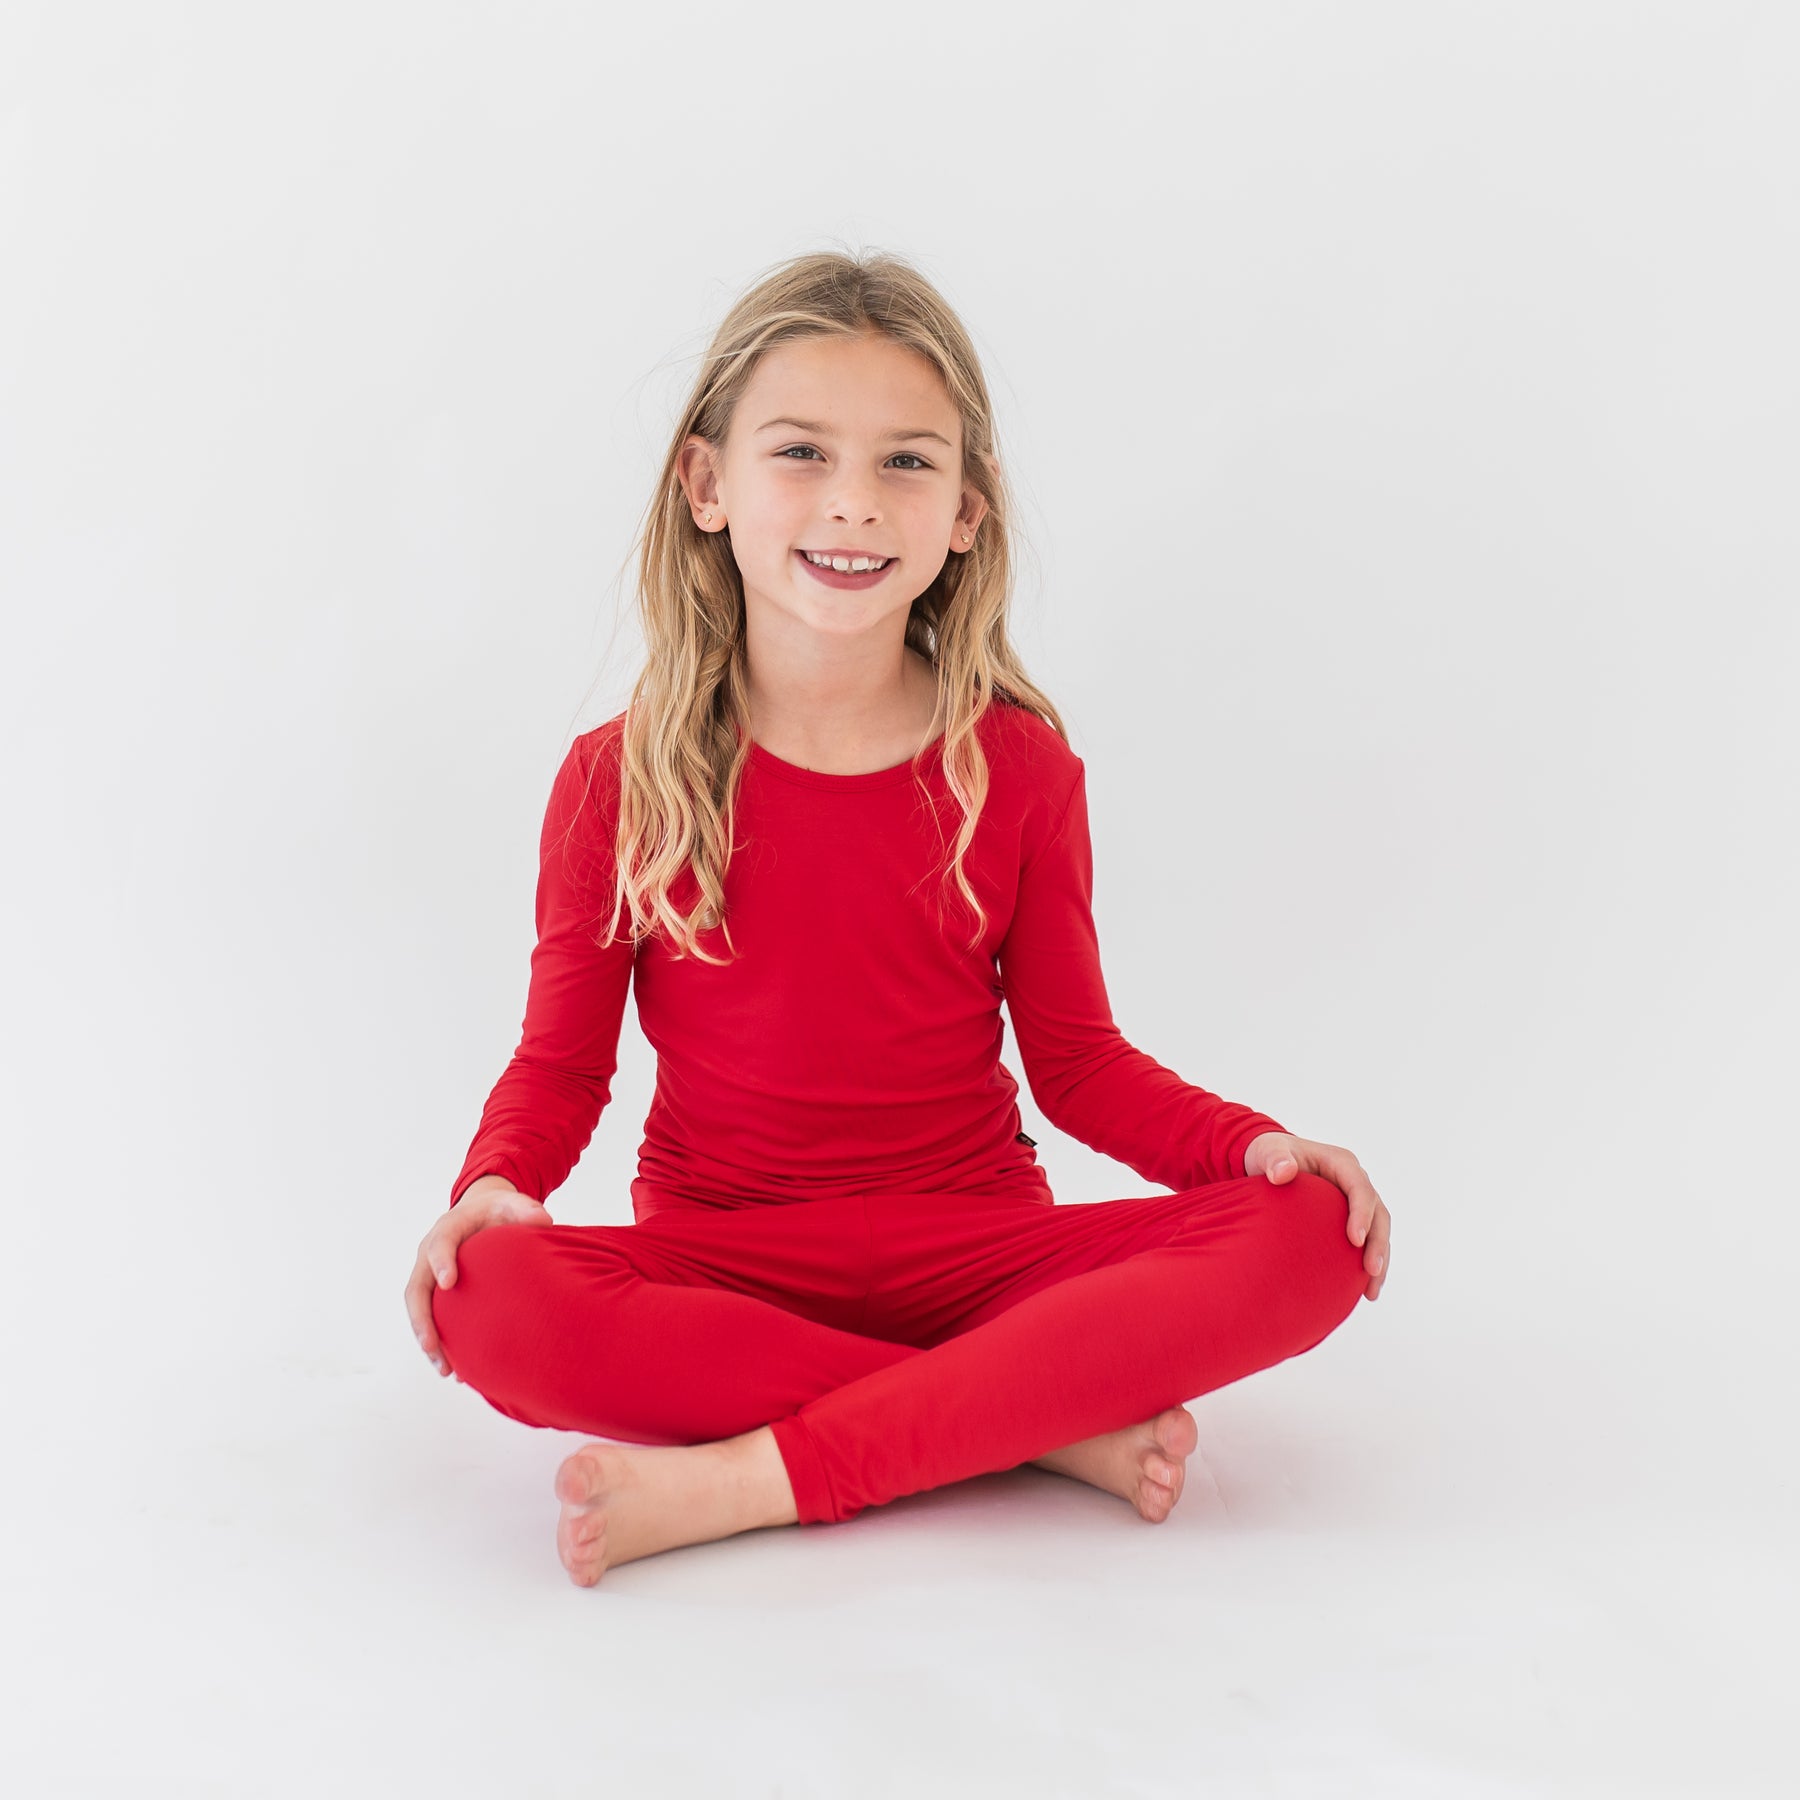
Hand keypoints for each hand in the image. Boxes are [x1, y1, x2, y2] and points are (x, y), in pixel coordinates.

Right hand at [404, 1181, 552, 1377]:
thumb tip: (544, 1221)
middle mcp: (429, 1255)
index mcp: (447, 1229)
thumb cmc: (497, 1211)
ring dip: (429, 1342)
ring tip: (446, 1370)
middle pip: (416, 1289)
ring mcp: (429, 1276)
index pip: (439, 1244)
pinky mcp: (436, 1294)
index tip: (449, 1282)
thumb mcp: (512, 1204)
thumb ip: (525, 1209)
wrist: (481, 1213)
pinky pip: (433, 1320)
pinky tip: (457, 1370)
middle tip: (431, 1344)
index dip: (441, 1262)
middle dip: (422, 1319)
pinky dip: (441, 1345)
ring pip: (420, 1312)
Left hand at [1244, 1131, 1390, 1301]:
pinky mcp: (1349, 1218)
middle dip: (1378, 1243)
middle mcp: (1353, 1181)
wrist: (1268, 1162)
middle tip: (1371, 1271)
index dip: (1361, 1214)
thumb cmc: (1268, 1155)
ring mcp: (1354, 1201)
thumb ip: (1273, 1158)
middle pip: (1378, 1213)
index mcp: (1341, 1163)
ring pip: (1378, 1231)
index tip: (1355, 1240)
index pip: (1360, 1188)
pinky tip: (1363, 1291)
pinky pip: (1366, 1241)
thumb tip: (1281, 1173)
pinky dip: (1366, 1264)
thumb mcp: (1266, 1152)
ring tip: (1371, 1292)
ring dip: (1379, 1260)